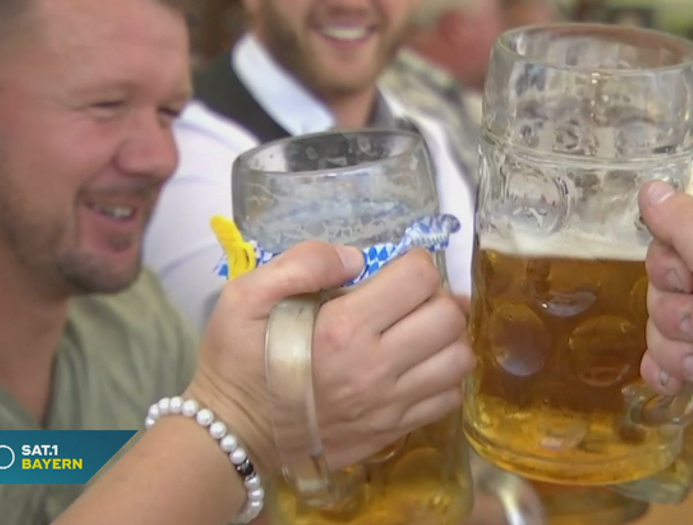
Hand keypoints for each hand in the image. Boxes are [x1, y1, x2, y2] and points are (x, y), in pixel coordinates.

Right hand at [187, 242, 472, 475]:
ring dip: (449, 337)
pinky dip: (444, 376)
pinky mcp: (394, 430)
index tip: (397, 269)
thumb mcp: (244, 297)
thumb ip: (300, 264)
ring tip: (422, 330)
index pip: (418, 278)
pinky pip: (449, 398)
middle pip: (449, 316)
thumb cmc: (237, 362)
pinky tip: (419, 365)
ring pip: (459, 359)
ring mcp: (390, 404)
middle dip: (437, 296)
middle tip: (413, 298)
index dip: (414, 263)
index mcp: (343, 329)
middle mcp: (376, 368)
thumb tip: (355, 258)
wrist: (233, 435)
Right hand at [635, 181, 692, 471]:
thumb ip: (687, 224)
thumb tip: (650, 188)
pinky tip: (691, 380)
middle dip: (672, 306)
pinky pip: (657, 352)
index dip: (675, 253)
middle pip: (662, 273)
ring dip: (674, 343)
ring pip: (657, 316)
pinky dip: (669, 368)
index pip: (681, 223)